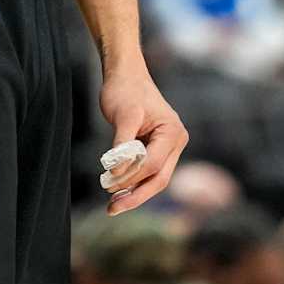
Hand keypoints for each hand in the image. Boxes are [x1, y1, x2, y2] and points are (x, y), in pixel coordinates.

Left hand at [98, 65, 188, 215]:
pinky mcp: (157, 149)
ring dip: (134, 193)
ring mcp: (169, 147)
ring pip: (154, 179)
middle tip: (111, 209)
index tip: (107, 180)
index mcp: (172, 132)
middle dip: (135, 195)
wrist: (125, 75)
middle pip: (158, 178)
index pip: (153, 163)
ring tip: (112, 205)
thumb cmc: (125, 90)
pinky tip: (118, 192)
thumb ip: (122, 145)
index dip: (130, 176)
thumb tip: (116, 173)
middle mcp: (176, 142)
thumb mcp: (122, 115)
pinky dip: (133, 182)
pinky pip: (148, 172)